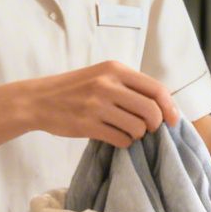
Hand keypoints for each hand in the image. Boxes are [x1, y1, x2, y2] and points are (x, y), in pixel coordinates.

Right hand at [20, 61, 179, 146]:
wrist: (38, 100)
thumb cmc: (74, 89)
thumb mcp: (101, 75)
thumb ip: (127, 85)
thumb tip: (161, 105)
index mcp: (114, 69)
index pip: (156, 88)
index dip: (170, 107)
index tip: (173, 120)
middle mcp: (107, 84)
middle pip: (151, 110)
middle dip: (155, 125)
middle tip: (148, 129)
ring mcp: (97, 105)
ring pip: (137, 128)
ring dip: (137, 135)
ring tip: (128, 133)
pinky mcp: (87, 125)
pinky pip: (121, 139)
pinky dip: (124, 142)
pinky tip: (116, 138)